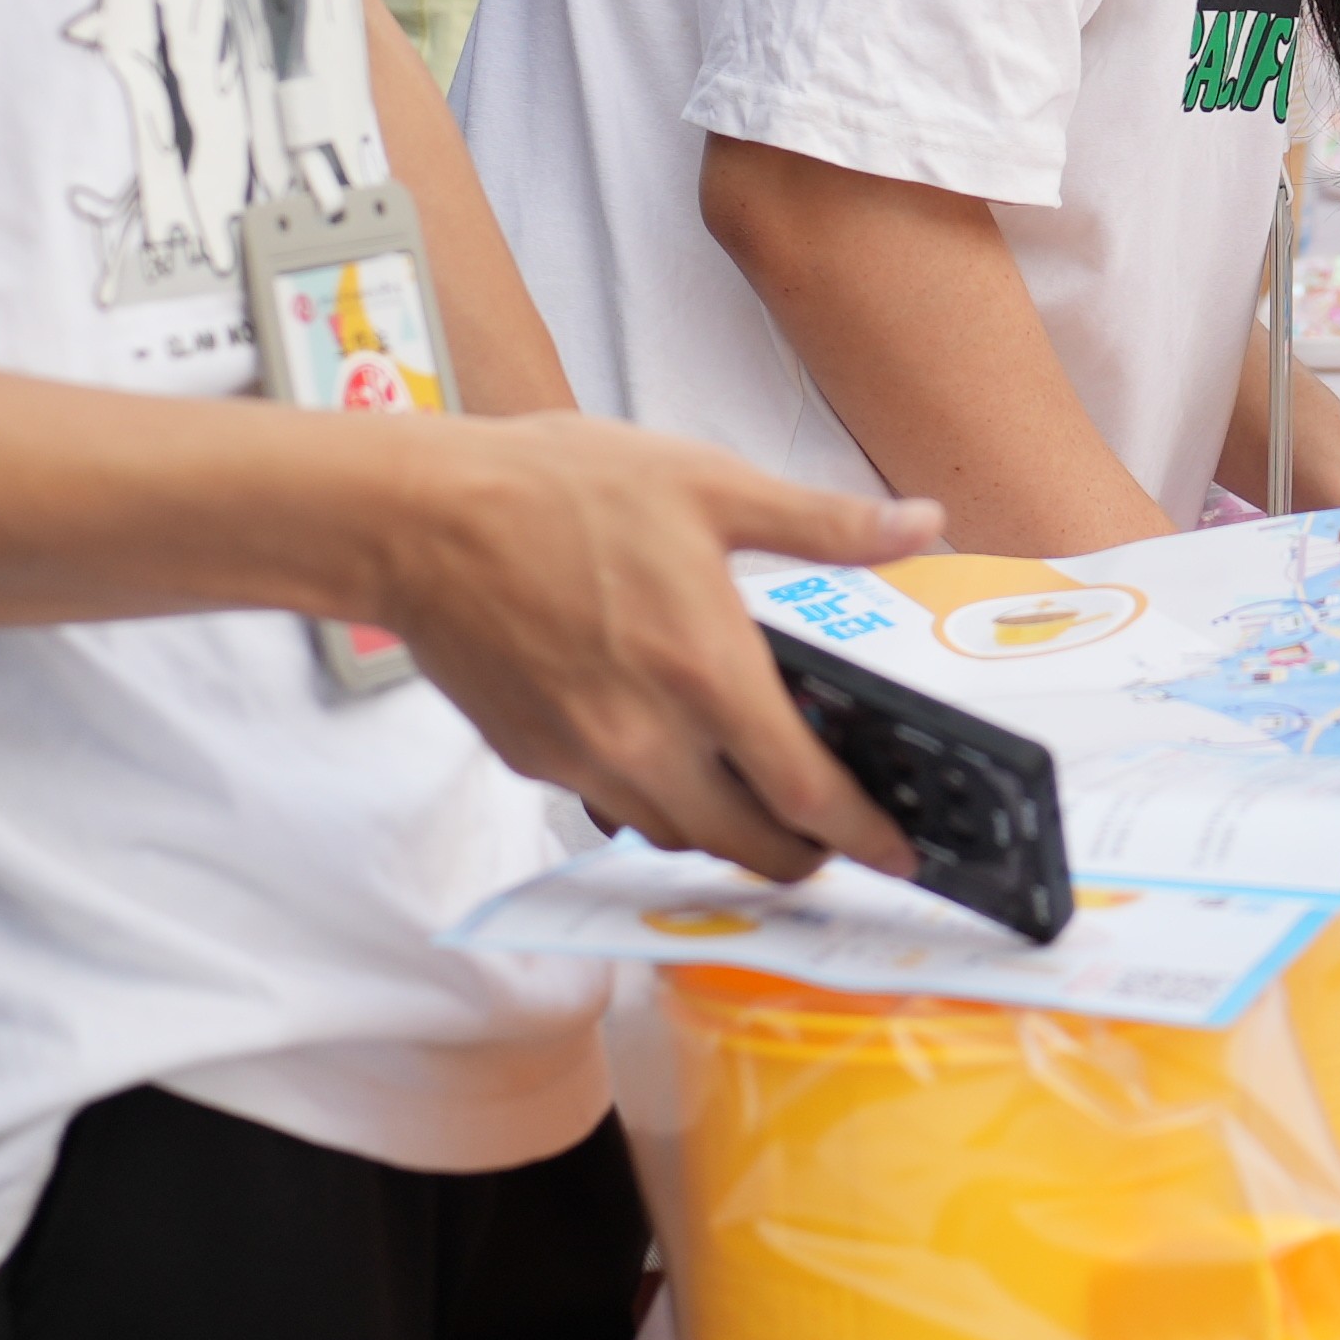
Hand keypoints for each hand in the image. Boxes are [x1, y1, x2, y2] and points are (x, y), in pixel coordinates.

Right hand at [374, 419, 939, 875]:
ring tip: (756, 796)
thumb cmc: (560, 489)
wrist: (419, 519)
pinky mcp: (533, 759)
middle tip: (830, 836)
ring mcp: (583, 758)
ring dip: (727, 832)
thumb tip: (921, 524)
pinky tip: (669, 754)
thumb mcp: (709, 483)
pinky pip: (613, 806)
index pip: (805, 793)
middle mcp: (647, 736)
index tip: (899, 854)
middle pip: (744, 844)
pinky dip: (655, 799)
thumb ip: (823, 522)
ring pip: (678, 834)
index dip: (862, 835)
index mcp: (706, 671)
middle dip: (799, 855)